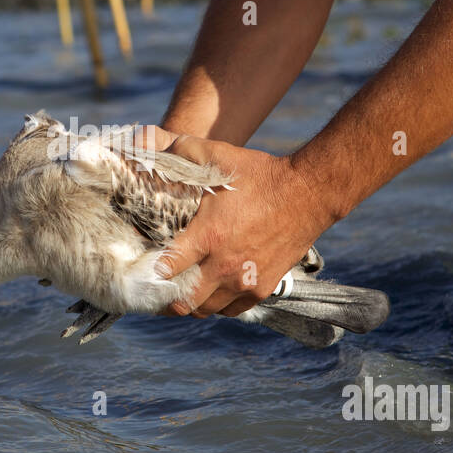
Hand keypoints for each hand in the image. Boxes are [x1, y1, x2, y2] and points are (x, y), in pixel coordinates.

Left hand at [137, 127, 330, 318]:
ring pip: (206, 309)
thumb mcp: (217, 155)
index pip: (165, 269)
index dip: (150, 272)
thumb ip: (179, 150)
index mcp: (208, 237)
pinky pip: (231, 310)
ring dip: (193, 301)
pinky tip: (213, 288)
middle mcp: (224, 265)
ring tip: (185, 288)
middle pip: (183, 302)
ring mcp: (245, 281)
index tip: (144, 267)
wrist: (308, 193)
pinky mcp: (263, 288)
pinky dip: (219, 304)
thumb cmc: (260, 175)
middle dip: (167, 297)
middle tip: (159, 287)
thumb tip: (146, 142)